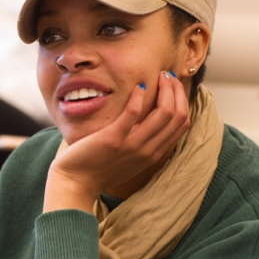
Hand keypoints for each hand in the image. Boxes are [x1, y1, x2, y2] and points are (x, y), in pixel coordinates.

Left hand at [44, 71, 190, 211]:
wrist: (76, 183)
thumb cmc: (99, 168)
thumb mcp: (129, 159)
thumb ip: (143, 143)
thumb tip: (150, 121)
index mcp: (154, 154)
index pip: (182, 124)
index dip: (182, 101)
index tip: (173, 85)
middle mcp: (148, 150)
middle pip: (178, 116)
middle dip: (176, 91)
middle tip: (168, 75)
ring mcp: (132, 145)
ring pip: (164, 113)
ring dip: (165, 90)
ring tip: (158, 76)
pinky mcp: (114, 139)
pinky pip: (133, 113)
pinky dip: (138, 97)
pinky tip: (137, 87)